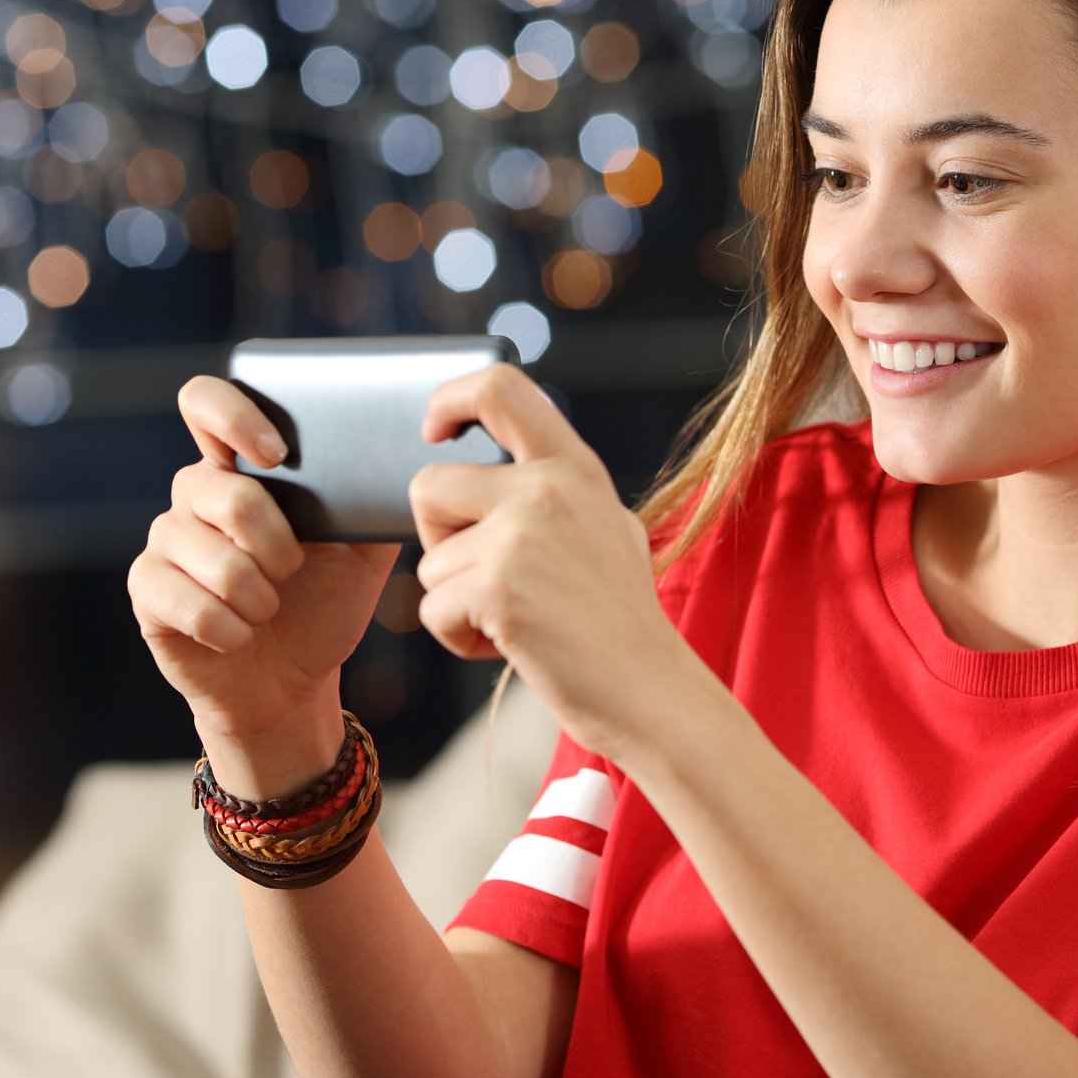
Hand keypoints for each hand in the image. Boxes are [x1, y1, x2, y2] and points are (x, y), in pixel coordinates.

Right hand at [128, 374, 401, 739]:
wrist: (290, 682)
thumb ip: (373, 504)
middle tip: (294, 570)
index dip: (234, 416)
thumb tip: (402, 462)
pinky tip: (240, 636)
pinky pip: (191, 604)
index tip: (275, 455)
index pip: (207, 403)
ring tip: (268, 609)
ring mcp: (166, 540)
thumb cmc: (323, 603)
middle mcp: (194, 493)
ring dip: (258, 596)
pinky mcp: (148, 589)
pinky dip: (231, 629)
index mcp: (241, 467)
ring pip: (213, 557)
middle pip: (224, 491)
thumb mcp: (363, 552)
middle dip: (276, 544)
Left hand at [408, 362, 692, 761]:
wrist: (649, 689)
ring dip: (456, 602)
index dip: (450, 398)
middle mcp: (546, 489)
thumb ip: (555, 491)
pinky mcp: (497, 589)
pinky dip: (459, 638)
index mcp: (573, 467)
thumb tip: (495, 468)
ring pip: (429, 563)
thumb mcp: (606, 526)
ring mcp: (520, 537)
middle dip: (438, 540)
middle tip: (487, 577)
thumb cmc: (622, 619)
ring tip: (518, 620)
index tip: (434, 427)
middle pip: (428, 487)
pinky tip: (511, 645)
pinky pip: (432, 610)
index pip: (499, 388)